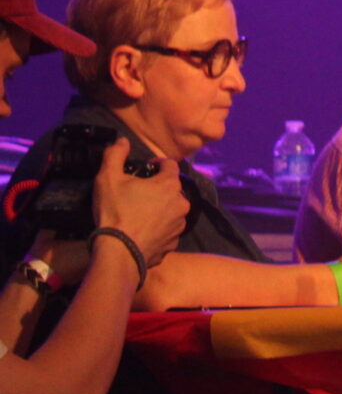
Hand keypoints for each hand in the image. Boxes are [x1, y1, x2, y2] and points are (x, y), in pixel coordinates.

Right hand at [92, 137, 187, 273]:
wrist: (119, 252)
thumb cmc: (115, 212)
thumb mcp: (108, 178)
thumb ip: (115, 155)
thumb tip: (122, 141)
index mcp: (169, 185)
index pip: (170, 165)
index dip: (157, 163)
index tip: (146, 167)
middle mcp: (181, 203)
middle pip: (171, 189)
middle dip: (157, 188)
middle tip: (138, 193)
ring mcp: (179, 225)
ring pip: (171, 210)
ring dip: (160, 209)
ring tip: (139, 213)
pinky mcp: (174, 243)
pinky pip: (167, 230)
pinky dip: (158, 228)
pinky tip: (142, 231)